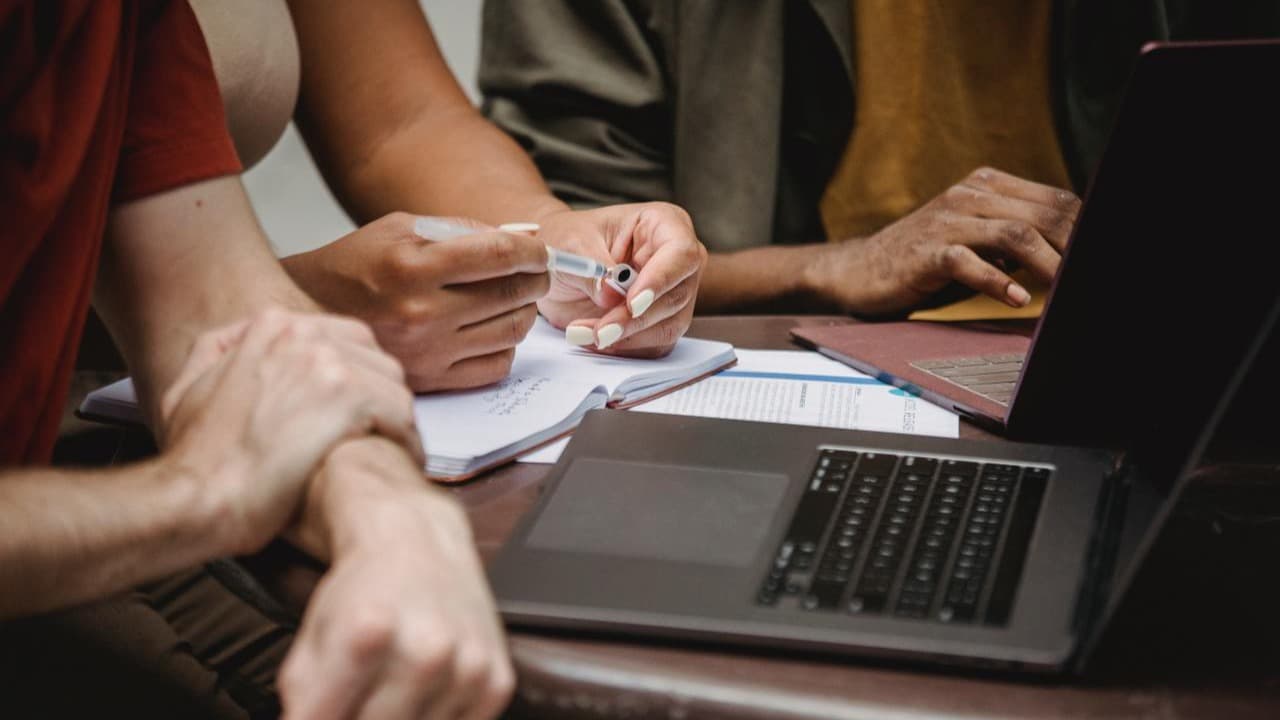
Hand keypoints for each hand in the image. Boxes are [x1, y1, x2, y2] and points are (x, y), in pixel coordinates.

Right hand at [160, 308, 422, 553]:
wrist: (197, 499)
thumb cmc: (195, 461)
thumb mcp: (186, 390)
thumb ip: (216, 356)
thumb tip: (236, 345)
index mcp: (271, 327)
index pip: (345, 338)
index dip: (358, 377)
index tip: (362, 408)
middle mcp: (303, 334)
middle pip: (374, 359)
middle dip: (381, 397)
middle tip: (383, 432)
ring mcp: (328, 361)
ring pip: (393, 384)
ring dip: (396, 420)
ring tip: (392, 451)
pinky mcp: (348, 395)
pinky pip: (401, 412)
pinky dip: (405, 440)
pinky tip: (397, 462)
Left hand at [279, 441, 514, 719]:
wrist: (419, 541)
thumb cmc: (362, 590)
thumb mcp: (312, 637)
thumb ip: (302, 698)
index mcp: (364, 636)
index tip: (320, 713)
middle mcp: (423, 652)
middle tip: (355, 699)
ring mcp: (466, 668)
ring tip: (389, 693)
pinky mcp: (496, 681)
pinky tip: (424, 693)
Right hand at [282, 213, 550, 391]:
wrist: (311, 311)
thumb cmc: (358, 263)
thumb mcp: (402, 228)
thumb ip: (462, 230)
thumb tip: (518, 239)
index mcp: (414, 267)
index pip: (499, 256)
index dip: (532, 253)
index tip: (540, 253)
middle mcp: (422, 313)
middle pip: (511, 295)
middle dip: (535, 279)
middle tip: (537, 273)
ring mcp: (428, 351)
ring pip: (511, 332)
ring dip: (525, 311)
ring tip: (515, 298)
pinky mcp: (430, 379)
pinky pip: (495, 366)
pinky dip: (506, 345)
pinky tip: (493, 329)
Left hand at [531, 202, 706, 357]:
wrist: (557, 264)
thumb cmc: (569, 240)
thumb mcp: (571, 243)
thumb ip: (593, 268)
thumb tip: (612, 294)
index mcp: (664, 224)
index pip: (681, 253)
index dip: (660, 280)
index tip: (632, 304)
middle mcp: (677, 260)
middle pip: (676, 296)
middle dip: (636, 319)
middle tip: (600, 330)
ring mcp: (673, 293)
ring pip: (668, 326)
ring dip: (625, 337)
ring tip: (583, 331)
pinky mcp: (661, 322)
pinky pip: (654, 346)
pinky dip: (622, 347)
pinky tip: (591, 337)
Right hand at [805, 167, 1081, 315]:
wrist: (860, 269)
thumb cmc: (923, 257)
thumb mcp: (973, 236)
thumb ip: (1013, 235)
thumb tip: (1067, 254)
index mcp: (985, 186)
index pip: (1053, 199)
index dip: (1084, 226)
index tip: (1100, 255)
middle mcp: (968, 196)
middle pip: (1041, 215)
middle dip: (1074, 246)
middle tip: (1090, 275)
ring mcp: (946, 221)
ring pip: (1014, 234)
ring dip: (1047, 264)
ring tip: (1064, 289)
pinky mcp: (926, 252)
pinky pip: (969, 262)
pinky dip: (998, 282)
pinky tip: (1016, 299)